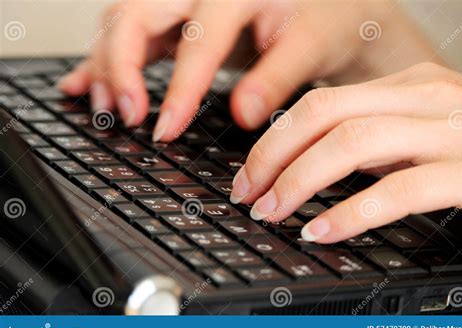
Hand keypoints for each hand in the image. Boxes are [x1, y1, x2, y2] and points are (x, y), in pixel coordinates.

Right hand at [57, 0, 437, 140]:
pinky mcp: (175, 20)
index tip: (166, 129)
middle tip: (128, 115)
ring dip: (107, 66)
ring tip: (106, 108)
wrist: (324, 8)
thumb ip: (277, 78)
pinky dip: (105, 61)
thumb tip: (244, 114)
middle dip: (121, 66)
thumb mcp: (311, 46)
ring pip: (123, 22)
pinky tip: (84, 83)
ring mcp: (183, 1)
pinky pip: (129, 34)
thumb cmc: (323, 20)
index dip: (178, 88)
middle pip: (136, 15)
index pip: (197, 40)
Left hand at [230, 62, 461, 242]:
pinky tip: (322, 231)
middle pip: (325, 114)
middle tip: (248, 195)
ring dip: (300, 180)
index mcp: (409, 87)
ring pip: (354, 141)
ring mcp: (455, 132)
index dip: (274, 141)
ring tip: (272, 212)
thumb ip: (374, 141)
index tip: (249, 174)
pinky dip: (352, 212)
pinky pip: (401, 189)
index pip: (320, 103)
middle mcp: (428, 98)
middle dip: (274, 157)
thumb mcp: (419, 135)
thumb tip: (310, 162)